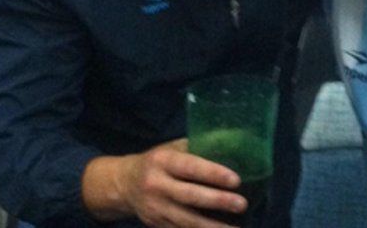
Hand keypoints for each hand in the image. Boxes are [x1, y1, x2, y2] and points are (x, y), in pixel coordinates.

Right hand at [83, 138, 246, 227]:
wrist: (124, 184)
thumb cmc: (157, 162)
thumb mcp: (171, 149)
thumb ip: (195, 148)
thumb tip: (231, 146)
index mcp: (162, 162)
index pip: (190, 167)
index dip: (213, 174)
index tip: (236, 180)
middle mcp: (156, 185)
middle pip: (190, 196)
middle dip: (218, 201)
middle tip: (242, 204)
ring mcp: (156, 209)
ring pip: (187, 220)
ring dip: (213, 227)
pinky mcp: (157, 225)